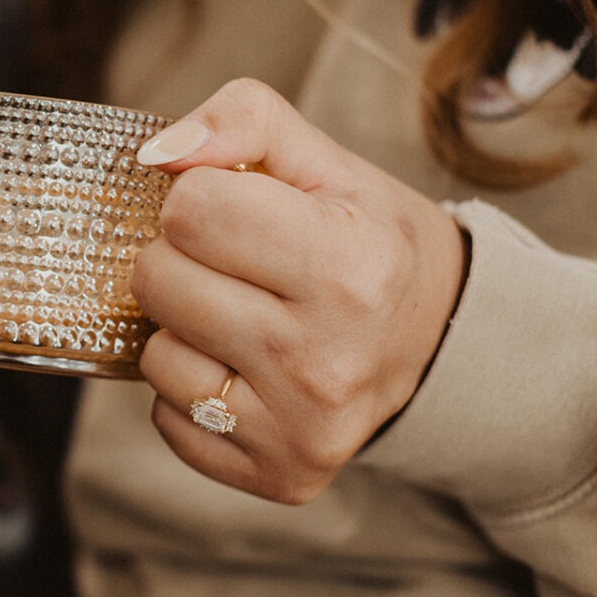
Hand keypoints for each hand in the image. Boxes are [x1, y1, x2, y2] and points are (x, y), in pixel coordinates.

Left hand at [130, 78, 466, 503]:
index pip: (190, 209)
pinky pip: (169, 421)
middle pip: (158, 280)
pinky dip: (191, 394)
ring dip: (183, 329)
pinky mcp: (282, 476)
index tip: (237, 211)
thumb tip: (157, 155)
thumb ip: (241, 120)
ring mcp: (304, 428)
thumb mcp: (327, 161)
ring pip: (157, 357)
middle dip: (180, 258)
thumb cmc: (367, 240)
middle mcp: (327, 358)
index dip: (199, 199)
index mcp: (348, 265)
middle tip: (235, 265)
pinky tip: (245, 373)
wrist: (439, 341)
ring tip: (243, 318)